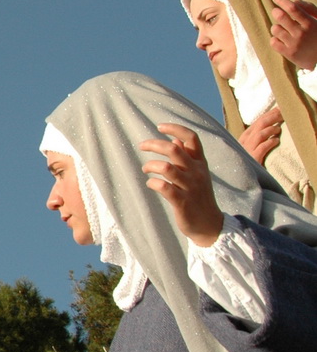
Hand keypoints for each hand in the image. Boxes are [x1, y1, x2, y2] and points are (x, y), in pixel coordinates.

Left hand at [139, 123, 223, 246]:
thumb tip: (176, 140)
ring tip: (145, 169)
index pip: (192, 138)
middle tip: (142, 146)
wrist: (210, 225)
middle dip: (154, 144)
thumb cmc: (199, 196)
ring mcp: (190, 187)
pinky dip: (153, 183)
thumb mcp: (198, 173)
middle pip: (174, 150)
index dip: (176, 129)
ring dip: (151, 165)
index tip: (160, 126)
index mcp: (201, 163)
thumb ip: (188, 156)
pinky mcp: (182, 202)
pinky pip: (164, 187)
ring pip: (167, 168)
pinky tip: (151, 183)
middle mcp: (196, 172)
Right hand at [237, 105, 282, 164]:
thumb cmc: (246, 163)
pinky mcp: (252, 159)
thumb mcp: (247, 148)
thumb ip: (254, 139)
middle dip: (272, 117)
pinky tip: (276, 141)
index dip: (268, 114)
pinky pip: (261, 148)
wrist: (240, 178)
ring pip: (259, 134)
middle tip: (283, 112)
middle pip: (258, 124)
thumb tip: (269, 127)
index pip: (256, 122)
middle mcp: (244, 142)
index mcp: (243, 138)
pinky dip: (269, 143)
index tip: (278, 109)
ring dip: (271, 130)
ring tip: (279, 129)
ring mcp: (247, 150)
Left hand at [272, 0, 316, 70]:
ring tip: (284, 30)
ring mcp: (294, 44)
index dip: (282, 1)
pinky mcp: (288, 54)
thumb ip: (310, 9)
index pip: (293, 8)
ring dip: (277, 27)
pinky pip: (273, 41)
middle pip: (280, 17)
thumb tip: (295, 0)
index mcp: (310, 24)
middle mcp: (301, 34)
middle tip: (276, 12)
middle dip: (276, 11)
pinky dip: (275, 39)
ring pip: (275, 29)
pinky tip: (282, 39)